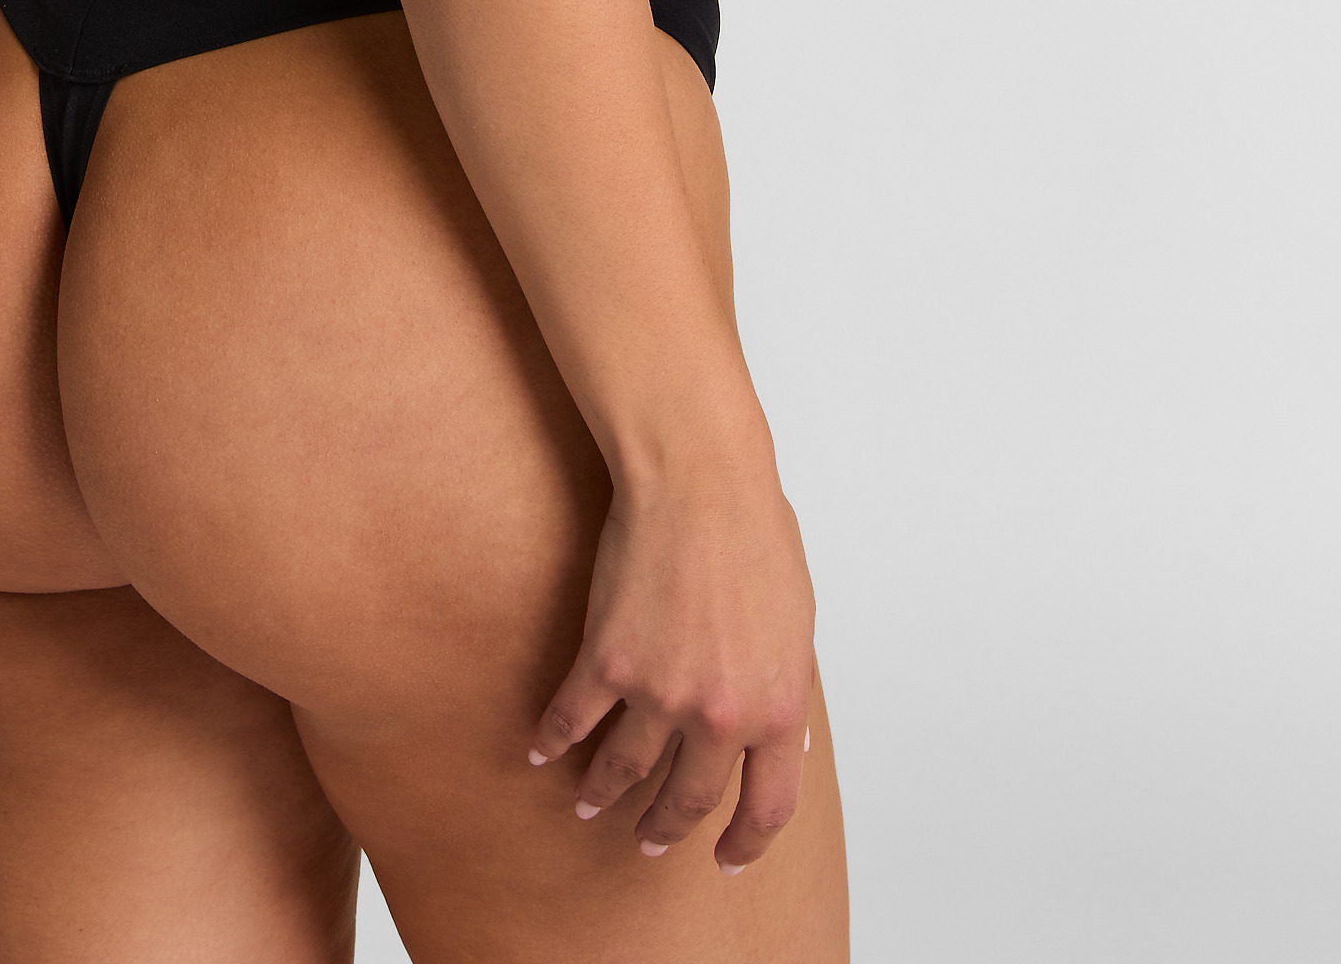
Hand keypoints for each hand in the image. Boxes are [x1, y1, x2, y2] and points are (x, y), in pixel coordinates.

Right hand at [527, 450, 815, 865]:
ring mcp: (662, 693)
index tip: (725, 860)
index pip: (768, 806)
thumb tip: (791, 740)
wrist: (699, 479)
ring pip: (625, 768)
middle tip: (648, 842)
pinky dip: (554, 737)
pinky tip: (542, 748)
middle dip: (666, 829)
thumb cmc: (754, 533)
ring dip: (603, 793)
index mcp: (778, 708)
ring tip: (589, 804)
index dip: (745, 844)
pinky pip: (574, 718)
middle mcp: (721, 715)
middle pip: (689, 798)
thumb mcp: (798, 622)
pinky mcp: (608, 661)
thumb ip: (789, 688)